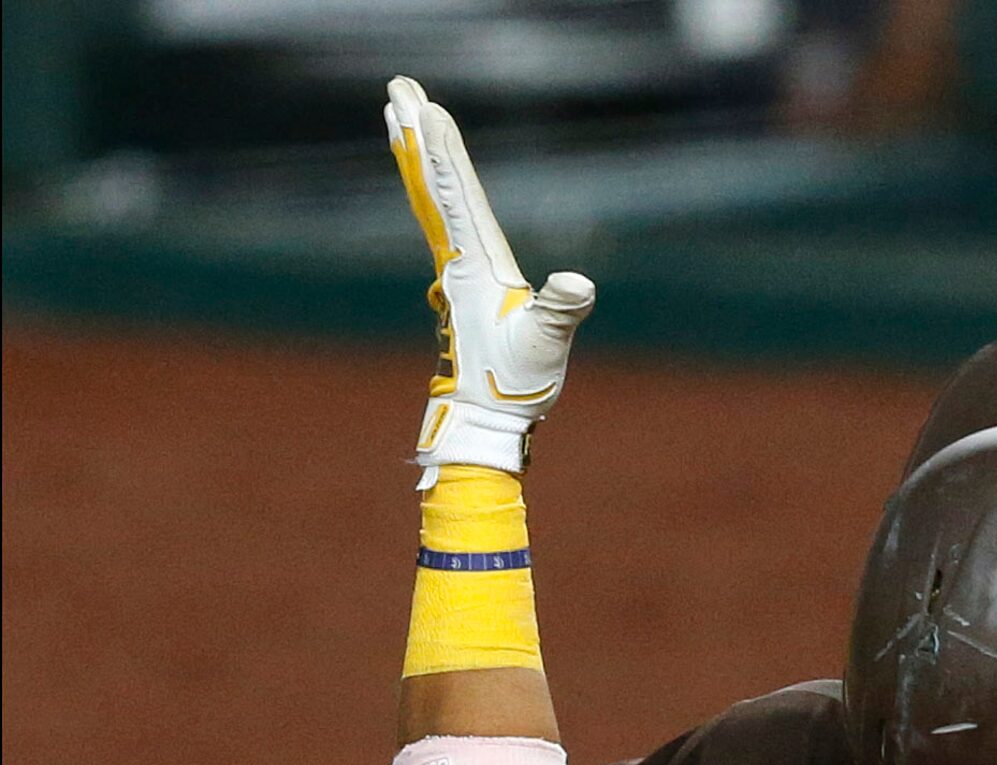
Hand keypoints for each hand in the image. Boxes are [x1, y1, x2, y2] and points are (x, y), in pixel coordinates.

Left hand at [385, 75, 594, 480]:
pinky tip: (423, 178)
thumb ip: (560, 311)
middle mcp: (455, 259)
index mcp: (475, 265)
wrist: (487, 418)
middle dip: (416, 136)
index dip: (443, 154)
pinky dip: (425, 188)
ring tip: (397, 116)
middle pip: (430, 185)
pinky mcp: (459, 282)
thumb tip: (575, 283)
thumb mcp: (546, 346)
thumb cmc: (517, 383)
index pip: (456, 198)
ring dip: (414, 155)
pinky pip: (434, 219)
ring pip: (426, 198)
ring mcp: (453, 269)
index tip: (427, 111)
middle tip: (397, 88)